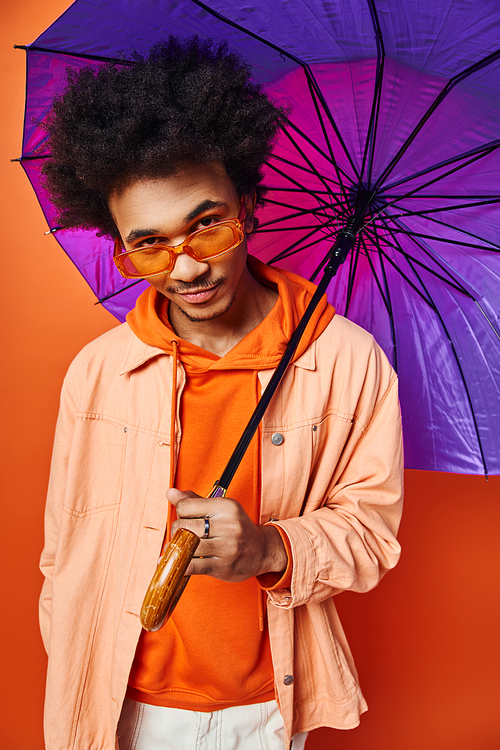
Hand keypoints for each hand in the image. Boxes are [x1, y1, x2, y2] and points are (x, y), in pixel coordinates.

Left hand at [167, 488, 287, 581]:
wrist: (262, 550)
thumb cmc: (236, 526)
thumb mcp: (220, 508)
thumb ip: (194, 500)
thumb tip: (170, 493)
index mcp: (226, 507)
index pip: (186, 506)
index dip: (179, 512)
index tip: (184, 517)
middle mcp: (228, 526)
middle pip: (184, 526)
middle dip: (177, 530)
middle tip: (182, 533)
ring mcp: (227, 548)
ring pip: (187, 547)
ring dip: (176, 548)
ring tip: (179, 547)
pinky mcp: (223, 567)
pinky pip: (192, 567)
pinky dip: (179, 565)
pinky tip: (175, 562)